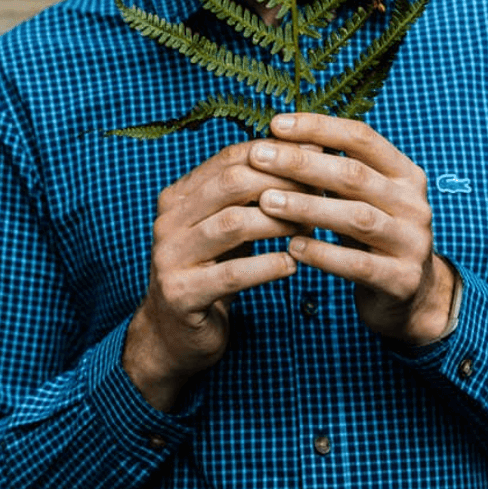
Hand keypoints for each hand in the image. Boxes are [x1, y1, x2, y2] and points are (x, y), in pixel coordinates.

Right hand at [124, 139, 300, 408]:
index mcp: (177, 197)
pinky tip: (292, 265)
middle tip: (319, 190)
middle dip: (281, 183)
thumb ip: (249, 200)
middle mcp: (168, 221)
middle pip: (230, 184)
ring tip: (309, 227)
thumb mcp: (223, 230)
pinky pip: (233, 274)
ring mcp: (170, 257)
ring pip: (233, 224)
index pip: (228, 159)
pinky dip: (268, 266)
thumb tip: (303, 158)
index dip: (274, 154)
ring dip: (279, 223)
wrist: (172, 334)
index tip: (315, 156)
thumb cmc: (209, 273)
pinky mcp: (181, 293)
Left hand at [252, 113, 454, 343]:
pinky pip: (357, 264)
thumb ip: (331, 170)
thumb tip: (276, 137)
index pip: (361, 138)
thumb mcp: (359, 197)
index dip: (318, 127)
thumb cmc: (370, 235)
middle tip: (258, 157)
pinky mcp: (402, 280)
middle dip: (301, 164)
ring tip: (266, 201)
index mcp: (404, 174)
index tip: (275, 124)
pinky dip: (323, 253)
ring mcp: (412, 242)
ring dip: (307, 207)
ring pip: (356, 218)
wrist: (410, 293)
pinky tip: (292, 246)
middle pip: (354, 175)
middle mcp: (414, 204)